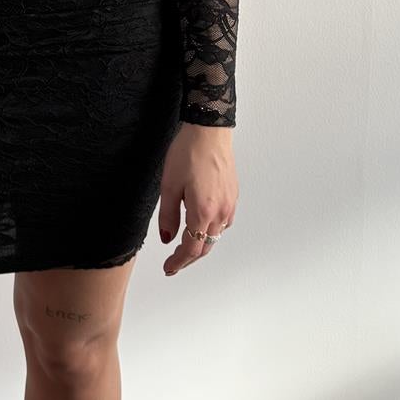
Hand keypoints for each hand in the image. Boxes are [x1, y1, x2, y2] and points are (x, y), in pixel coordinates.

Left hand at [157, 123, 236, 274]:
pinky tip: (202, 226)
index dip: (179, 262)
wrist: (209, 131)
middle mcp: (221, 211)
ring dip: (201, 244)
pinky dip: (211, 230)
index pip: (191, 248)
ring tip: (185, 246)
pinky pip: (223, 223)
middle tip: (174, 263)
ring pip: (216, 235)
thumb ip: (168, 216)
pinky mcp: (233, 196)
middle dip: (189, 257)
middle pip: (206, 246)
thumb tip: (167, 238)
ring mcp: (230, 204)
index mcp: (203, 211)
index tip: (169, 268)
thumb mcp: (169, 186)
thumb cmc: (188, 153)